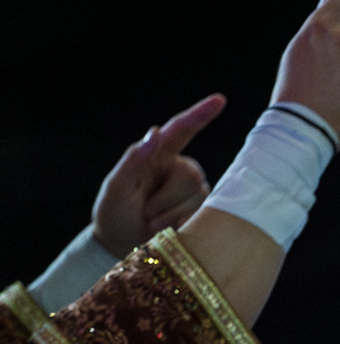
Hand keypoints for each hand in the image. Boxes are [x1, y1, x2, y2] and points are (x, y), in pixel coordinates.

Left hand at [91, 93, 227, 256]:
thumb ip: (134, 159)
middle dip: (166, 198)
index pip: (182, 130)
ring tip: (152, 221)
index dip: (201, 114)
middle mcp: (178, 167)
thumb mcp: (116, 186)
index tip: (220, 100)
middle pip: (190, 174)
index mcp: (157, 154)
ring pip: (198, 195)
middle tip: (145, 212)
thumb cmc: (114, 211)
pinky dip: (180, 222)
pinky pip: (202, 213)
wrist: (121, 243)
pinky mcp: (201, 209)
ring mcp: (192, 189)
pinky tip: (166, 227)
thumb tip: (156, 131)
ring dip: (170, 213)